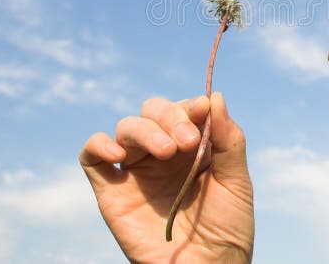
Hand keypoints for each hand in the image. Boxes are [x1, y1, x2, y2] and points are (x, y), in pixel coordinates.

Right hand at [79, 92, 253, 263]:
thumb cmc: (226, 231)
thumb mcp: (237, 183)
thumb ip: (229, 140)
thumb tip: (214, 96)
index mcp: (194, 146)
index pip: (184, 109)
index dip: (191, 106)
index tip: (202, 112)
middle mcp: (163, 152)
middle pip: (153, 111)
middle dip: (170, 116)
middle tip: (187, 142)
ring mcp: (135, 170)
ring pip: (127, 128)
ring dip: (146, 130)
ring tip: (167, 151)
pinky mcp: (111, 191)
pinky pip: (92, 157)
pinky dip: (98, 144)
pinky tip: (116, 151)